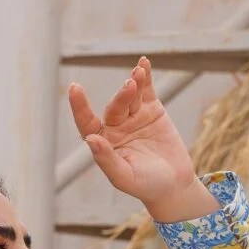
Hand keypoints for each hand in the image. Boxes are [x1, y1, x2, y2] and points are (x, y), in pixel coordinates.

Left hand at [66, 59, 216, 222]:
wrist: (173, 185)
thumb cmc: (145, 185)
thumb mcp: (125, 177)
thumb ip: (106, 160)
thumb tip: (90, 139)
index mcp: (104, 142)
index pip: (87, 122)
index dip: (80, 107)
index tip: (75, 89)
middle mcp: (115, 126)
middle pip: (115, 107)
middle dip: (122, 96)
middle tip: (130, 87)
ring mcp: (133, 116)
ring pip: (131, 96)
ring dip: (134, 83)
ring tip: (138, 74)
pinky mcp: (152, 109)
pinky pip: (146, 89)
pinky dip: (145, 76)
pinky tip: (144, 63)